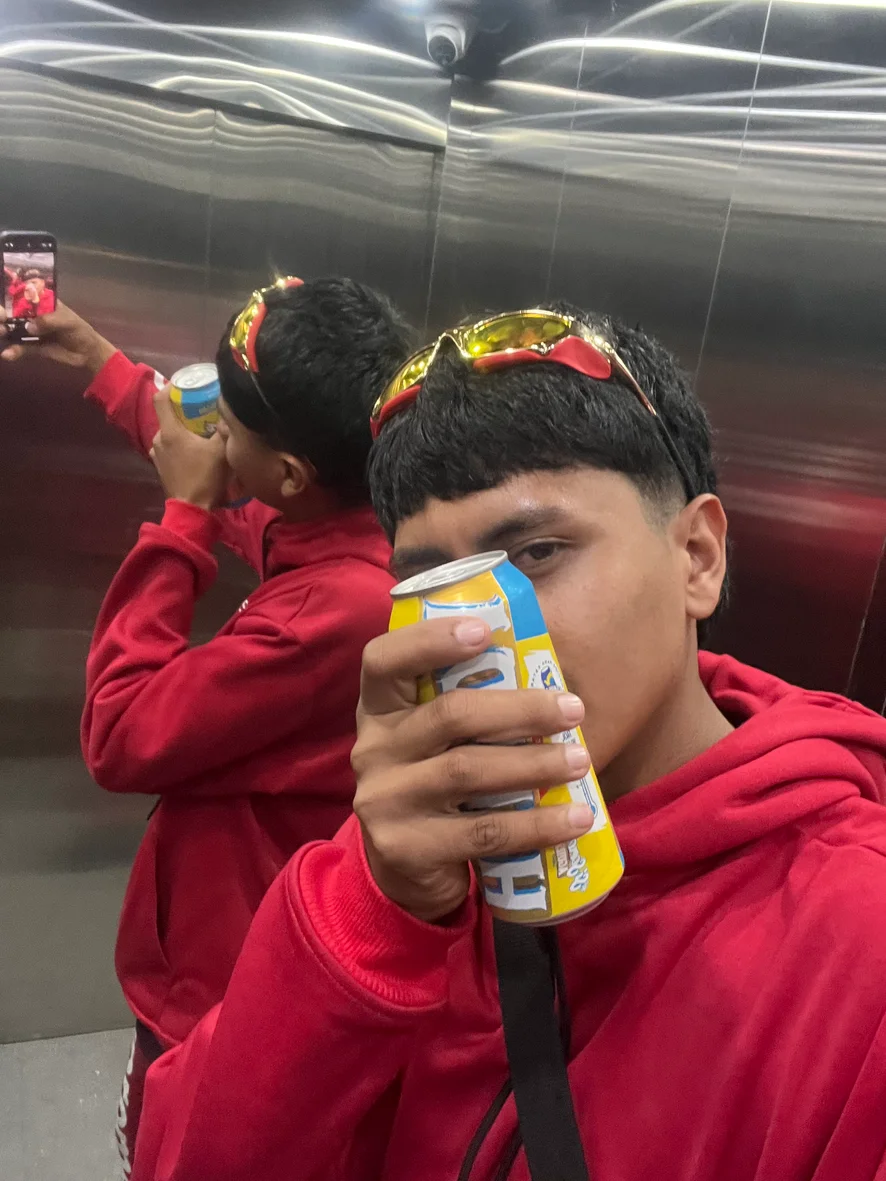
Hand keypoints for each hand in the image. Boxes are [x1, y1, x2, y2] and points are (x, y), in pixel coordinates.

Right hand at [0, 301, 116, 372]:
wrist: (88, 353)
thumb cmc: (80, 331)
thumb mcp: (68, 321)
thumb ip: (49, 321)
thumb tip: (29, 327)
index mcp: (43, 303)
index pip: (24, 296)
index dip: (13, 299)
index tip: (4, 307)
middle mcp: (35, 315)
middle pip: (15, 314)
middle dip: (5, 318)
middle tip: (0, 324)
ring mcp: (33, 331)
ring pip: (15, 331)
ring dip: (6, 334)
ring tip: (1, 335)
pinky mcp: (34, 347)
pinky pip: (21, 348)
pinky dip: (14, 351)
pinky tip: (7, 355)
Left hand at [150, 387, 229, 510]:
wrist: (192, 510)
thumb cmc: (206, 477)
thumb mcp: (222, 450)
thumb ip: (226, 428)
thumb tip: (230, 410)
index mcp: (170, 431)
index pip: (160, 398)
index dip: (170, 386)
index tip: (184, 384)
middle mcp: (158, 440)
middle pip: (167, 416)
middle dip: (183, 411)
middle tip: (202, 409)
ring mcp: (156, 455)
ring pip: (169, 434)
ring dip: (182, 430)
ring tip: (201, 431)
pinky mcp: (160, 468)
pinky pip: (168, 448)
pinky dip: (179, 445)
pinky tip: (194, 451)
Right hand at [351, 618, 593, 923]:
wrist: (406, 871)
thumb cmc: (439, 784)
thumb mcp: (437, 740)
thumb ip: (469, 706)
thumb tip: (551, 674)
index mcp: (379, 710)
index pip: (384, 660)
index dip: (429, 640)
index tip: (485, 631)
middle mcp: (373, 749)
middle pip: (448, 715)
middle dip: (519, 709)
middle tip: (572, 709)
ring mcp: (384, 801)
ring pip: (467, 771)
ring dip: (534, 764)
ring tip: (580, 761)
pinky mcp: (405, 849)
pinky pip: (482, 832)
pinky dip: (535, 824)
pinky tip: (574, 819)